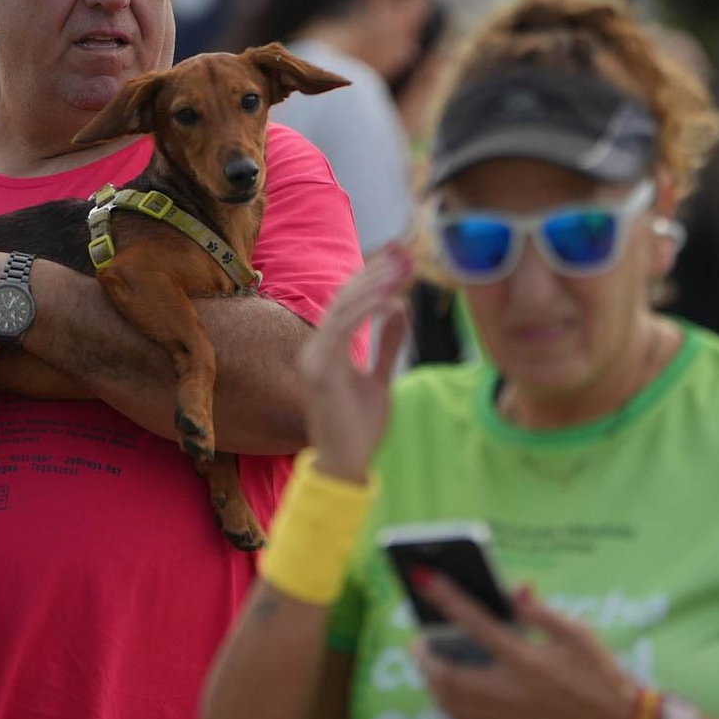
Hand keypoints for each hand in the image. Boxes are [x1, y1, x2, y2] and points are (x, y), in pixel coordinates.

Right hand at [293, 247, 411, 482]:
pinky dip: (368, 311)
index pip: (347, 303)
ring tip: (401, 270)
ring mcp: (314, 359)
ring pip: (342, 308)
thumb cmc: (359, 427)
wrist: (348, 464)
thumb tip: (398, 308)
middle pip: (343, 298)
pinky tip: (393, 301)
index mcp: (327, 349)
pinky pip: (343, 329)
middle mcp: (315, 349)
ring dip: (373, 286)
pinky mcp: (320, 371)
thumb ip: (386, 345)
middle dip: (374, 273)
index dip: (371, 278)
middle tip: (404, 254)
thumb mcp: (380, 378)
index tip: (399, 258)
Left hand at [412, 575, 637, 718]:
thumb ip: (540, 611)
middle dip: (425, 655)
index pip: (478, 624)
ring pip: (450, 703)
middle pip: (450, 675)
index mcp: (529, 661)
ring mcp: (507, 717)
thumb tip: (512, 589)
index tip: (423, 577)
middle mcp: (513, 692)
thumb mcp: (578, 634)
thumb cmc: (597, 675)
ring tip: (427, 659)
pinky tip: (444, 685)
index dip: (448, 598)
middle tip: (418, 637)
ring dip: (431, 679)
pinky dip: (445, 701)